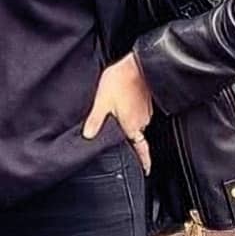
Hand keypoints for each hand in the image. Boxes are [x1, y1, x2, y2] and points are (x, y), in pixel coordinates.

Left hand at [83, 54, 153, 173]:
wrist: (138, 65)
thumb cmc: (120, 81)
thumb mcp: (102, 102)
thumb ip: (95, 120)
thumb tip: (88, 136)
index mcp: (132, 126)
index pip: (141, 149)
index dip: (144, 161)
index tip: (146, 170)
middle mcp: (142, 121)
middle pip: (135, 136)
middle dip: (128, 139)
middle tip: (118, 139)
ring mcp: (146, 111)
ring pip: (136, 124)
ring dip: (128, 124)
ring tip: (117, 120)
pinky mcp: (146, 102)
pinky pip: (139, 113)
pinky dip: (131, 113)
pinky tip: (123, 106)